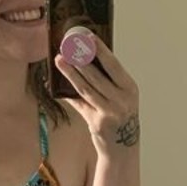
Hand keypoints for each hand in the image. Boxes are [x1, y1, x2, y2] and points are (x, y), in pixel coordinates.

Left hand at [53, 36, 139, 159]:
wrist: (122, 149)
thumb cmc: (120, 117)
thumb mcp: (121, 97)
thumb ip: (108, 81)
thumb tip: (85, 59)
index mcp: (129, 88)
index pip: (113, 65)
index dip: (100, 49)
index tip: (88, 36)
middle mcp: (121, 100)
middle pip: (96, 76)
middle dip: (80, 59)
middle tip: (67, 46)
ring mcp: (109, 112)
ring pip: (86, 89)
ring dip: (70, 73)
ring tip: (59, 60)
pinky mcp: (96, 123)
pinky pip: (79, 104)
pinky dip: (68, 94)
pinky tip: (57, 86)